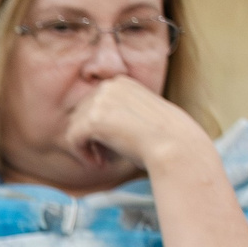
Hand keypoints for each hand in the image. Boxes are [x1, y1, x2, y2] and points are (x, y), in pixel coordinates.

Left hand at [59, 74, 210, 175]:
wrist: (174, 143)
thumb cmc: (162, 135)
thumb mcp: (137, 114)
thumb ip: (115, 112)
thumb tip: (86, 125)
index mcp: (120, 82)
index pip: (92, 104)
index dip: (95, 127)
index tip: (107, 143)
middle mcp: (108, 86)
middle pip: (80, 115)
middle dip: (89, 137)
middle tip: (103, 155)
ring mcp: (100, 100)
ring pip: (75, 127)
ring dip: (86, 147)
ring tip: (103, 160)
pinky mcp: (93, 119)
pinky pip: (73, 139)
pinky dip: (83, 154)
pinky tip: (99, 163)